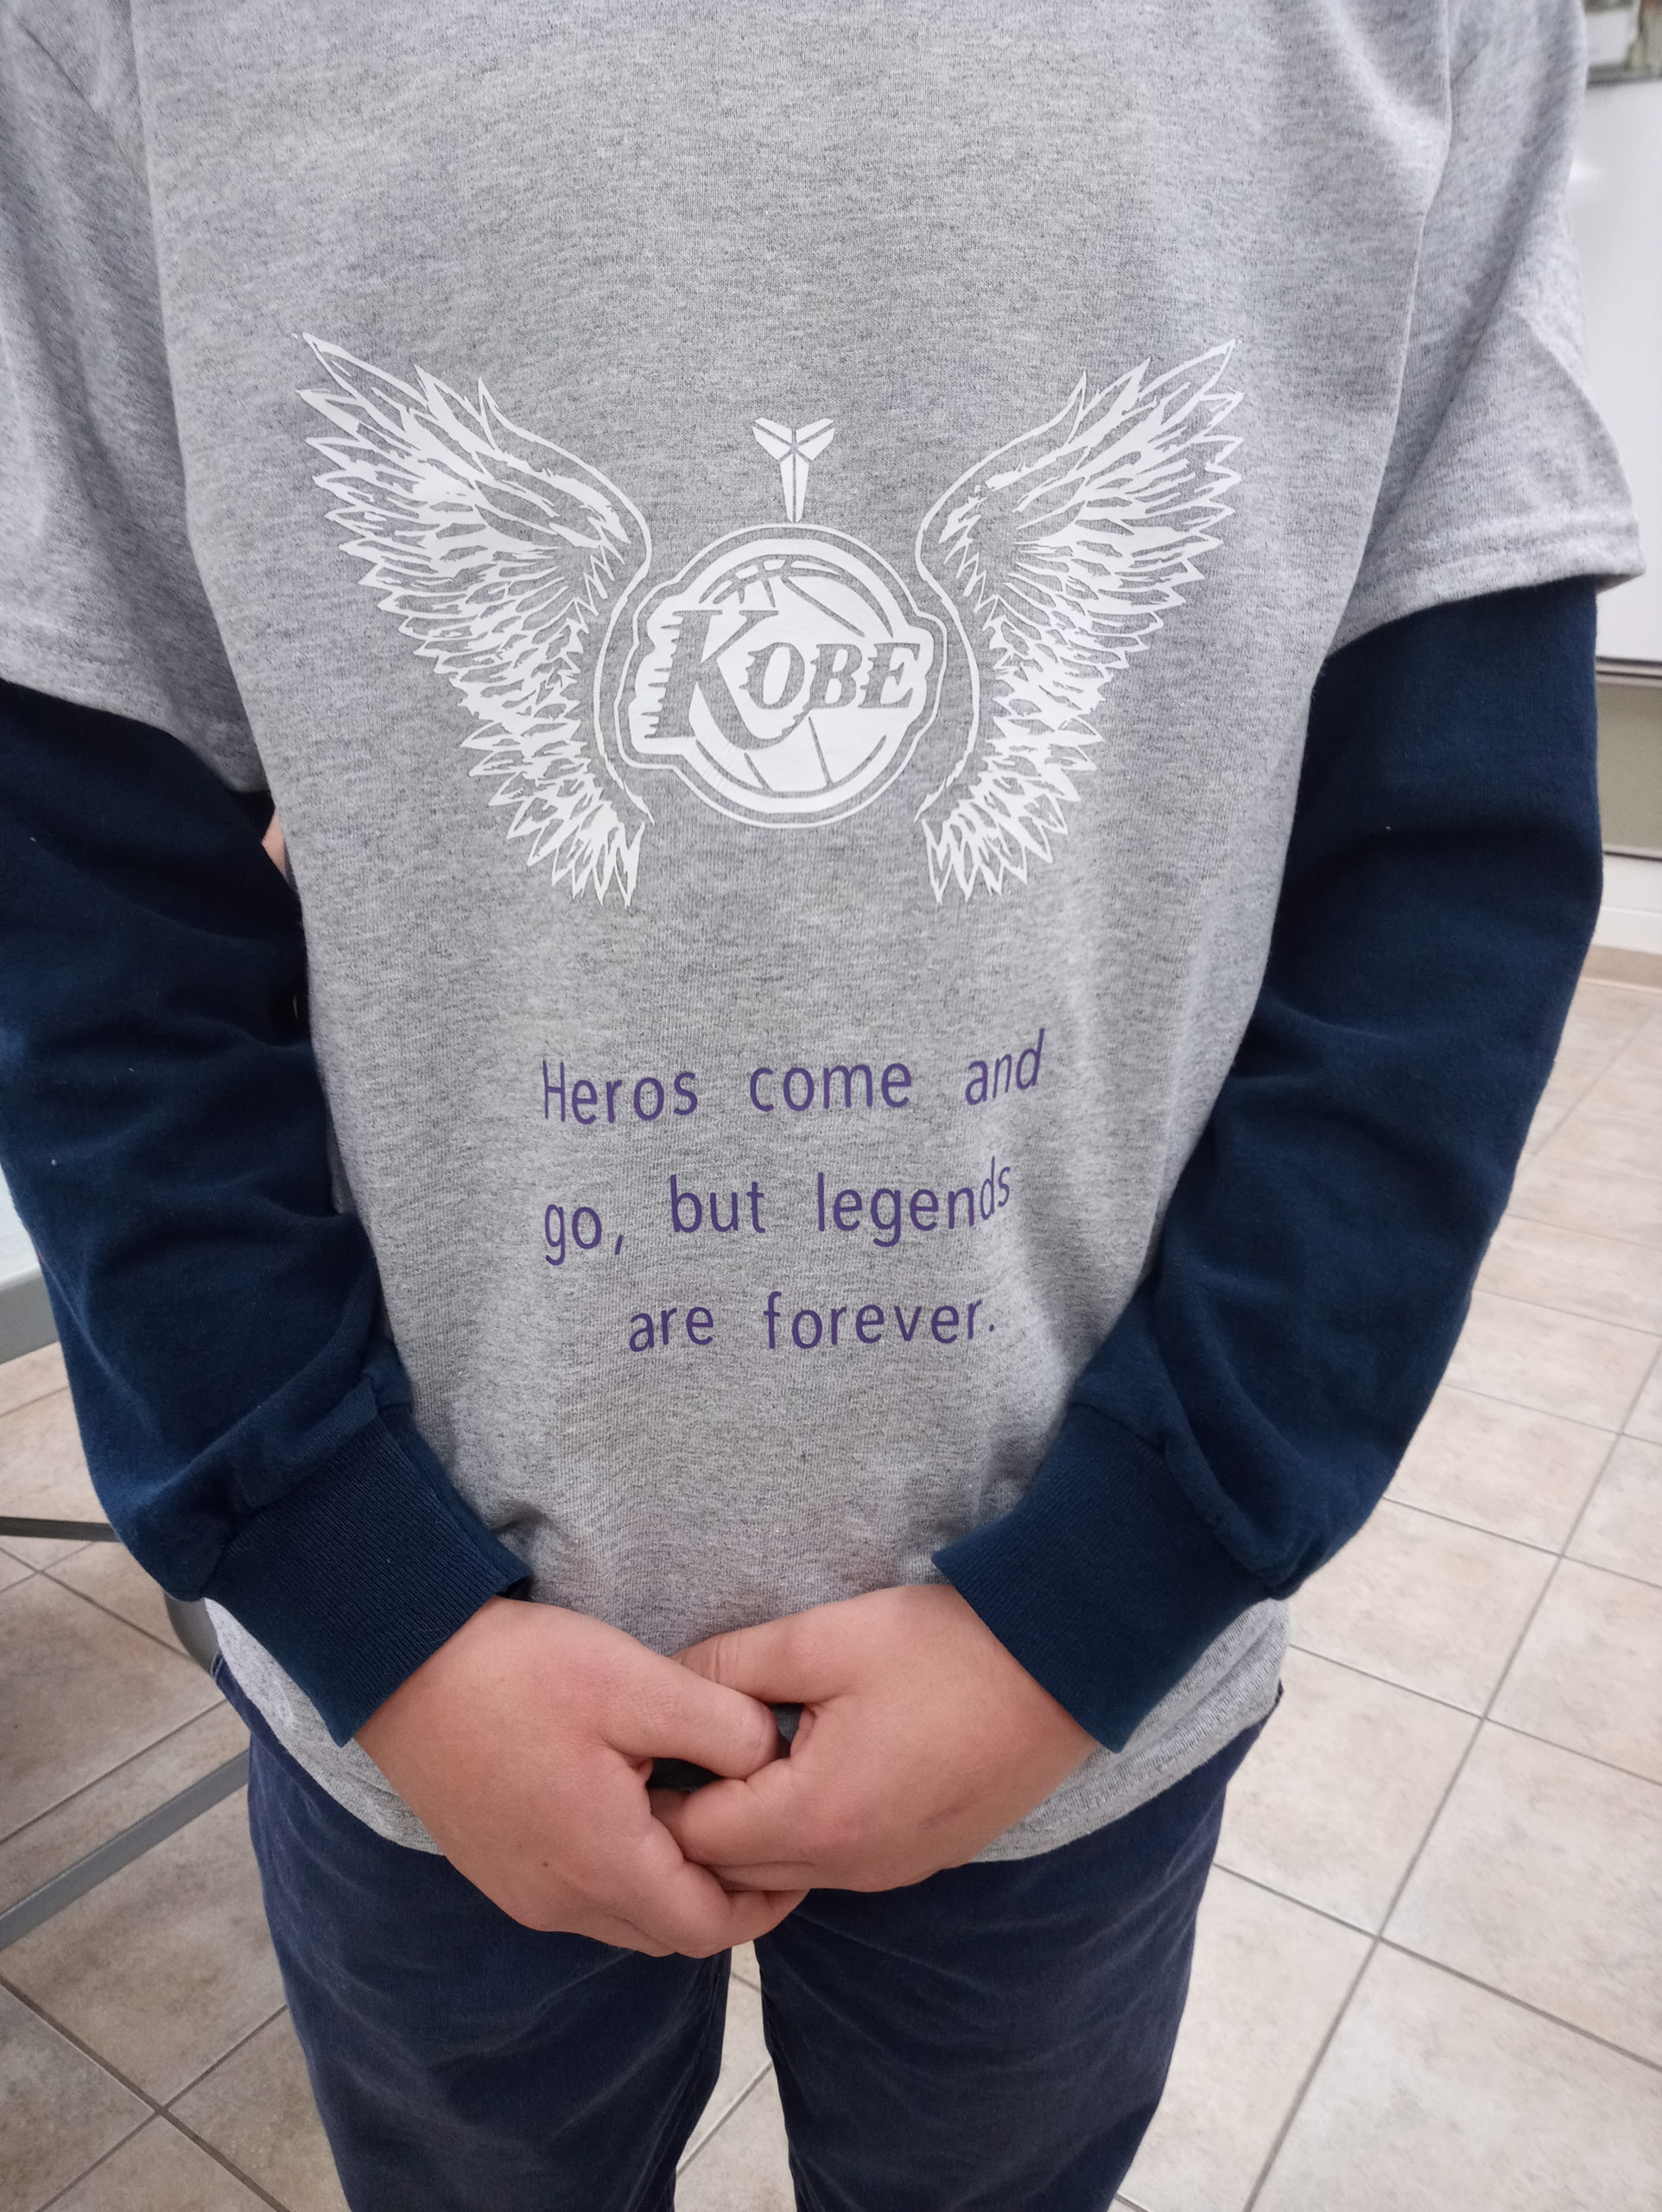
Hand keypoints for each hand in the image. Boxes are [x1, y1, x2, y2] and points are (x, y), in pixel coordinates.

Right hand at [356, 1597, 805, 1952]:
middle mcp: (561, 1901)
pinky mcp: (497, 1867)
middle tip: (759, 1835)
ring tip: (701, 1814)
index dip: (765, 1904)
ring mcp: (523, 1891)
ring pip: (624, 1918)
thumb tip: (772, 1758)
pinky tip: (634, 1806)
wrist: (405, 1665)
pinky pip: (581, 1897)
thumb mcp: (641, 1684)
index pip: (708, 1929)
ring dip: (669, 1884)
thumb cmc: (523, 1674)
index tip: (799, 1860)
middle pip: (667, 1932)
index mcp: (604, 1866)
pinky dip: (624, 1872)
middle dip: (722, 1897)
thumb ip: (723, 1728)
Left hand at [653, 1585, 1094, 1891]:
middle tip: (686, 1745)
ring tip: (743, 1751)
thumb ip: (729, 1667)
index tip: (655, 1739)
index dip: (663, 1788)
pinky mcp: (918, 1860)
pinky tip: (806, 1766)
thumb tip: (664, 1686)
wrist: (1061, 1666)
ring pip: (781, 1874)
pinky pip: (831, 1866)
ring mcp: (889, 1872)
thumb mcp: (821, 1639)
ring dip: (749, 1826)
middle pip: (730, 1871)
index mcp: (816, 1817)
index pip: (694, 1839)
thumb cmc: (942, 1648)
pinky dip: (799, 1831)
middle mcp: (850, 1867)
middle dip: (697, 1815)